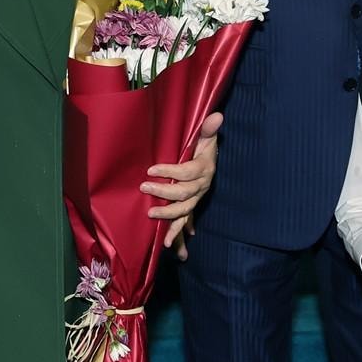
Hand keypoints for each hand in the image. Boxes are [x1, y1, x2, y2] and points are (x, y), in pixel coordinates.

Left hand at [141, 111, 221, 256]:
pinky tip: (169, 245)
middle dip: (164, 192)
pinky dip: (178, 234)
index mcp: (203, 169)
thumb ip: (209, 128)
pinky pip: (185, 222)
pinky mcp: (191, 205)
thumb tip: (217, 115)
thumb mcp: (206, 136)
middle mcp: (201, 186)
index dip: (169, 172)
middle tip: (144, 188)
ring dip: (168, 216)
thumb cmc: (204, 147)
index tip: (150, 170)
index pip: (186, 172)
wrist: (210, 161)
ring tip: (151, 214)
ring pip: (184, 210)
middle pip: (184, 193)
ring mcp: (196, 198)